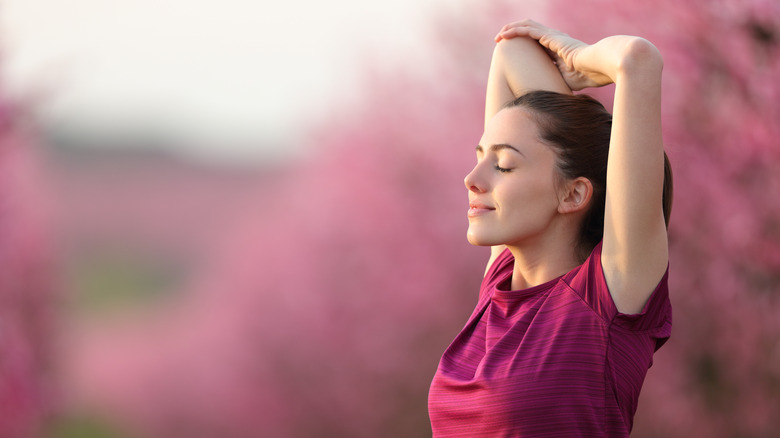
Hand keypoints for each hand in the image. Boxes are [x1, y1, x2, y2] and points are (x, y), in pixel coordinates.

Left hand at [495, 19, 611, 90]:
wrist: (598, 67)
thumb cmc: (587, 76)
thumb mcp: (565, 81)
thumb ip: (554, 82)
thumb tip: (544, 94)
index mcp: (558, 49)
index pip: (536, 45)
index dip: (522, 48)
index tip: (510, 55)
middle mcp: (555, 40)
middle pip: (530, 32)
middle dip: (514, 35)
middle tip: (500, 41)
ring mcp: (553, 37)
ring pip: (527, 27)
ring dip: (511, 30)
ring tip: (498, 37)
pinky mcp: (551, 37)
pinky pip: (529, 31)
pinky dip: (515, 31)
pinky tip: (504, 35)